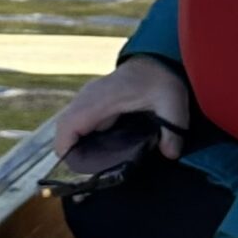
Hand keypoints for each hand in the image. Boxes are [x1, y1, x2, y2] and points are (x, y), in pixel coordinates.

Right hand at [52, 54, 189, 164]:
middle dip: (70, 154)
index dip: (66, 149)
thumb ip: (172, 129)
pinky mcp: (93, 103)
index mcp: (101, 98)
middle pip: (64, 129)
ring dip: (75, 147)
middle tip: (86, 177)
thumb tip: (170, 154)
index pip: (70, 124)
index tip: (75, 171)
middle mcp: (88, 97)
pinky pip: (77, 123)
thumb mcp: (172, 102)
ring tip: (91, 170)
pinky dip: (80, 139)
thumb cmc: (161, 78)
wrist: (158, 60)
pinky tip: (97, 155)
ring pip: (69, 126)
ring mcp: (88, 99)